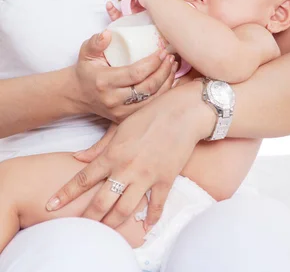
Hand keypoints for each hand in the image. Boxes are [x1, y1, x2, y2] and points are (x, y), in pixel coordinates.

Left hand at [46, 81, 213, 229]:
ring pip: (125, 209)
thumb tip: (77, 158)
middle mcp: (127, 168)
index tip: (50, 206)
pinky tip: (145, 227)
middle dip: (88, 219)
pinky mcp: (166, 180)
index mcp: (113, 153)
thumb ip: (99, 146)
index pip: (83, 179)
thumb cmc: (150, 114)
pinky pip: (157, 206)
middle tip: (79, 229)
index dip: (65, 194)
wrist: (182, 112)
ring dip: (113, 224)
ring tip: (105, 234)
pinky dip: (151, 219)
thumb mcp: (120, 126)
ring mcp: (147, 176)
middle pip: (102, 202)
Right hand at [70, 31, 177, 122]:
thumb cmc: (86, 69)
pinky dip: (163, 94)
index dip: (153, 63)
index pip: (135, 73)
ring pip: (152, 100)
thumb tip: (108, 34)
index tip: (162, 51)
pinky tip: (170, 81)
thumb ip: (96, 41)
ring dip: (167, 82)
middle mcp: (113, 100)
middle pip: (147, 88)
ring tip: (172, 66)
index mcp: (104, 82)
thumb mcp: (86, 52)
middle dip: (164, 71)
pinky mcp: (126, 119)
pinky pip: (150, 107)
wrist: (78, 94)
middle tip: (170, 57)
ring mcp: (120, 112)